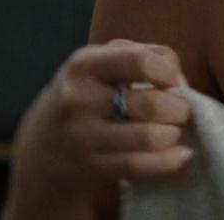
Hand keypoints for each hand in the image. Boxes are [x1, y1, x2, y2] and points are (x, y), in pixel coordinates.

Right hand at [4, 40, 193, 218]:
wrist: (40, 149)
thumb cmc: (84, 98)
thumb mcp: (98, 66)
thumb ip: (139, 56)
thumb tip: (179, 80)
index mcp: (83, 64)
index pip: (139, 60)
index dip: (168, 71)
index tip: (175, 82)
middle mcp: (78, 98)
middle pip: (150, 103)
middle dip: (179, 108)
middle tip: (182, 112)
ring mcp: (81, 136)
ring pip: (148, 137)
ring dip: (174, 135)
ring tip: (176, 133)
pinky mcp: (88, 167)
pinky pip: (138, 166)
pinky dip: (168, 162)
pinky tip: (180, 156)